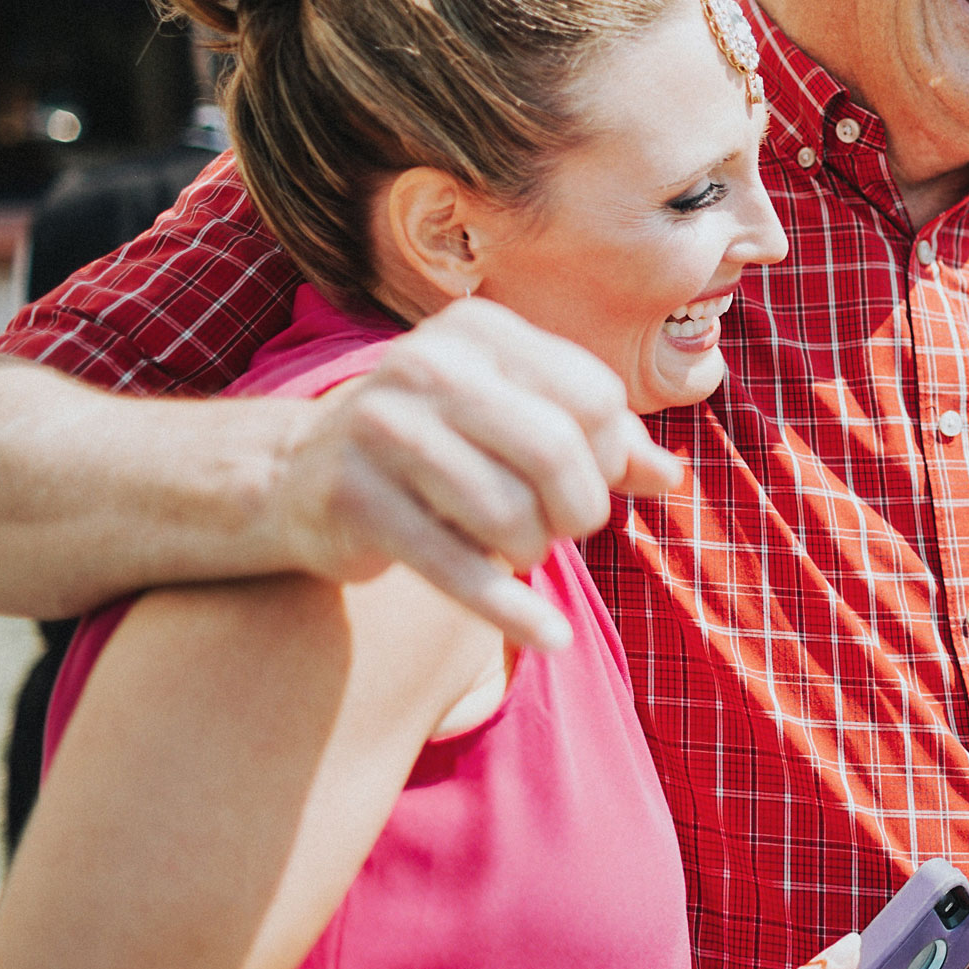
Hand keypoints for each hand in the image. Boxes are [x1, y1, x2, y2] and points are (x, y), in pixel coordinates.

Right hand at [271, 297, 684, 648]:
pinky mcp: (354, 499)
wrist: (296, 474)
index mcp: (480, 332)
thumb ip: (598, 442)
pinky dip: (512, 611)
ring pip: (510, 513)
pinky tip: (549, 637)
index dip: (611, 455)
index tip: (591, 480)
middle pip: (556, 451)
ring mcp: (383, 429)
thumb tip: (672, 477)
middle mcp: (428, 365)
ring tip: (518, 548)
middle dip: (581, 508)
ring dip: (533, 550)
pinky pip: (456, 567)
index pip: (593, 397)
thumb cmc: (436, 446)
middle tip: (566, 529)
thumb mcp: (514, 420)